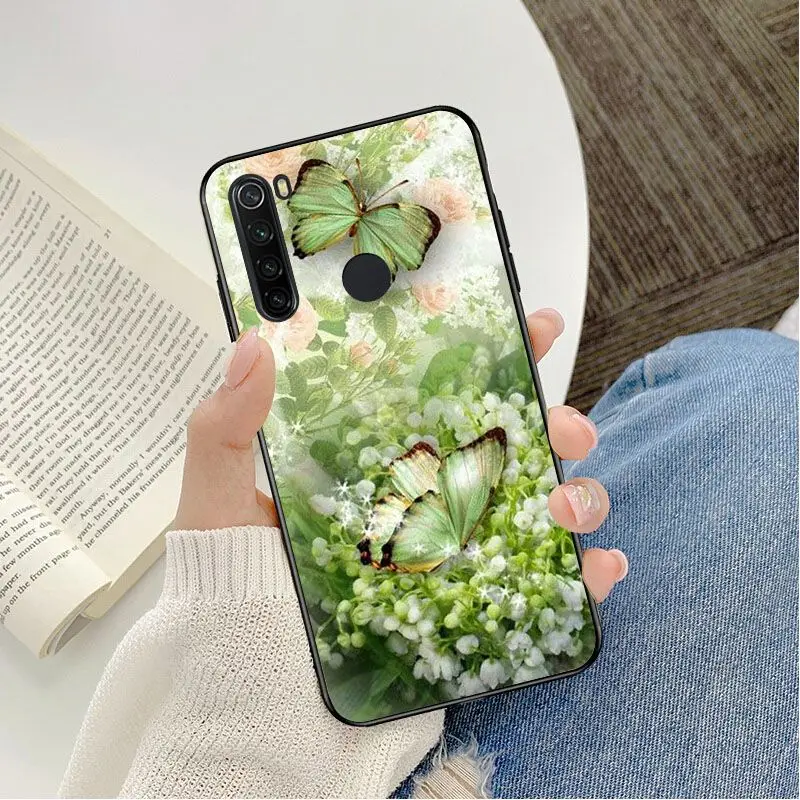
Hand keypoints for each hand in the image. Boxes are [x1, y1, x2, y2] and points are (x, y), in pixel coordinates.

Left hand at [174, 308, 626, 602]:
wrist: (260, 698)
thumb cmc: (238, 596)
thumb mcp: (217, 508)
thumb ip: (225, 430)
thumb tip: (250, 345)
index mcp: (382, 458)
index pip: (445, 392)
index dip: (496, 353)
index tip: (533, 326)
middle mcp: (429, 497)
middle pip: (513, 444)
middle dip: (555, 421)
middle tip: (561, 425)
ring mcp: (460, 551)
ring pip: (545, 506)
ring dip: (580, 494)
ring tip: (565, 504)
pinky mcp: (480, 607)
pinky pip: (549, 585)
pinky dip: (586, 572)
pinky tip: (595, 564)